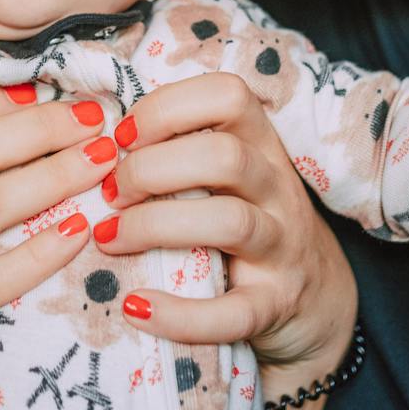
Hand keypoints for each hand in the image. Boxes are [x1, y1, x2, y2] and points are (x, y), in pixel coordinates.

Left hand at [91, 72, 356, 373]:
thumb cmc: (246, 220)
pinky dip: (179, 314)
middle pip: (225, 155)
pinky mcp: (274, 305)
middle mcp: (276, 188)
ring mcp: (281, 247)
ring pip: (230, 222)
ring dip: (155, 226)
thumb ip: (180, 149)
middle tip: (110, 193)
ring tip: (109, 239)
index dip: (167, 107)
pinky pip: (232, 313)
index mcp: (260, 145)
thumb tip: (93, 139)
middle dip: (151, 169)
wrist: (315, 298)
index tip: (122, 136)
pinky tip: (135, 307)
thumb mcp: (227, 175)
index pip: (229, 95)